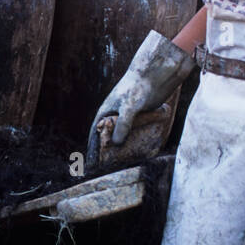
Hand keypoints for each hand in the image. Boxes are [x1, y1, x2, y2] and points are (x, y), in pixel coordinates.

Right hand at [86, 30, 193, 166]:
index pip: (95, 134)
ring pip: (121, 136)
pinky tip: (137, 152)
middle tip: (107, 168)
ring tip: (121, 163)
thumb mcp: (128, 108)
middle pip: (108, 137)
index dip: (93, 148)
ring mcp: (126, 117)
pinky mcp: (138, 117)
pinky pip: (133, 132)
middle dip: (107, 150)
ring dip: (121, 147)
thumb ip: (122, 125)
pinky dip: (133, 141)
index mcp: (105, 112)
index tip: (90, 164)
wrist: (153, 76)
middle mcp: (113, 116)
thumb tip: (117, 143)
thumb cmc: (137, 88)